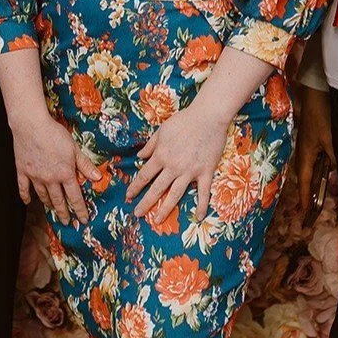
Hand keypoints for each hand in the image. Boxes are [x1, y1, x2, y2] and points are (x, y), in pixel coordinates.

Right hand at [10, 110, 95, 225]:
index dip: (80, 210)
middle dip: (64, 213)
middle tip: (66, 222)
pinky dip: (26, 196)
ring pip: (43, 195)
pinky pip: (23, 188)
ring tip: (52, 210)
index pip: (75, 197)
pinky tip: (28, 201)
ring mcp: (35, 177)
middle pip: (58, 200)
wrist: (31, 125)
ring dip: (49, 204)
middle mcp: (50, 179)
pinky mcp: (23, 171)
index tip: (83, 220)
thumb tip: (98, 177)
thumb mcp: (74, 148)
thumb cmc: (54, 134)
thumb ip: (85, 164)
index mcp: (65, 173)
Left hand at [126, 101, 234, 221]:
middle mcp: (173, 167)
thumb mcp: (162, 130)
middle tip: (137, 214)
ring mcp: (190, 172)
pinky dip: (201, 206)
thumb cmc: (184, 120)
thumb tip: (139, 156)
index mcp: (161, 155)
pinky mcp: (205, 173)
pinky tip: (198, 217)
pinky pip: (203, 192)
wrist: (208, 117)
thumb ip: (151, 145)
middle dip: (145, 203)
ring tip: (157, 220)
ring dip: (165, 209)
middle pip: (156, 189)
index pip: (144, 175)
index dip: (135, 187)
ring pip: (175, 195)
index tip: (128, 196)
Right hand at [292, 84, 334, 217]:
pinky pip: (320, 160)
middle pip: (307, 177)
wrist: (318, 92)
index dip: (304, 199)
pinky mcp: (317, 139)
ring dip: (318, 181)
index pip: (304, 182)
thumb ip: (336, 159)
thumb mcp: (332, 140)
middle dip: (309, 193)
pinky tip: (334, 172)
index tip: (304, 215)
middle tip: (311, 209)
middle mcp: (305, 151)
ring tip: (324, 195)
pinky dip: (324, 169)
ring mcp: (311, 145)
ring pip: (314, 169)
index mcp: (305, 154)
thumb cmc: (321, 114)